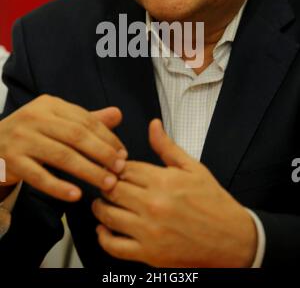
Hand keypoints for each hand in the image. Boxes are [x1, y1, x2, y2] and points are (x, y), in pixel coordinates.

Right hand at [0, 95, 127, 200]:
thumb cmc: (31, 133)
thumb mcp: (56, 120)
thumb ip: (86, 119)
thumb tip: (118, 114)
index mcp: (49, 105)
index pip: (85, 120)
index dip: (107, 137)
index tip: (123, 153)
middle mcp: (35, 118)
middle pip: (77, 136)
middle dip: (103, 153)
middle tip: (121, 169)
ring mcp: (22, 139)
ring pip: (62, 156)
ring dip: (89, 171)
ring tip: (108, 183)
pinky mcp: (12, 161)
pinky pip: (39, 176)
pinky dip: (59, 187)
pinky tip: (76, 195)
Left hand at [92, 119, 256, 267]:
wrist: (232, 238)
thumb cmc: (213, 202)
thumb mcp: (193, 168)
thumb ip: (167, 147)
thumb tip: (153, 124)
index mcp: (163, 181)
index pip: (124, 168)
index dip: (117, 167)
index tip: (116, 169)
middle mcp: (153, 204)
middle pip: (111, 189)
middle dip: (106, 184)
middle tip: (106, 184)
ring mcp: (149, 231)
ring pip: (108, 215)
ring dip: (101, 208)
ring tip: (103, 203)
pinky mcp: (149, 253)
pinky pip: (114, 246)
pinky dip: (104, 238)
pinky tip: (104, 230)